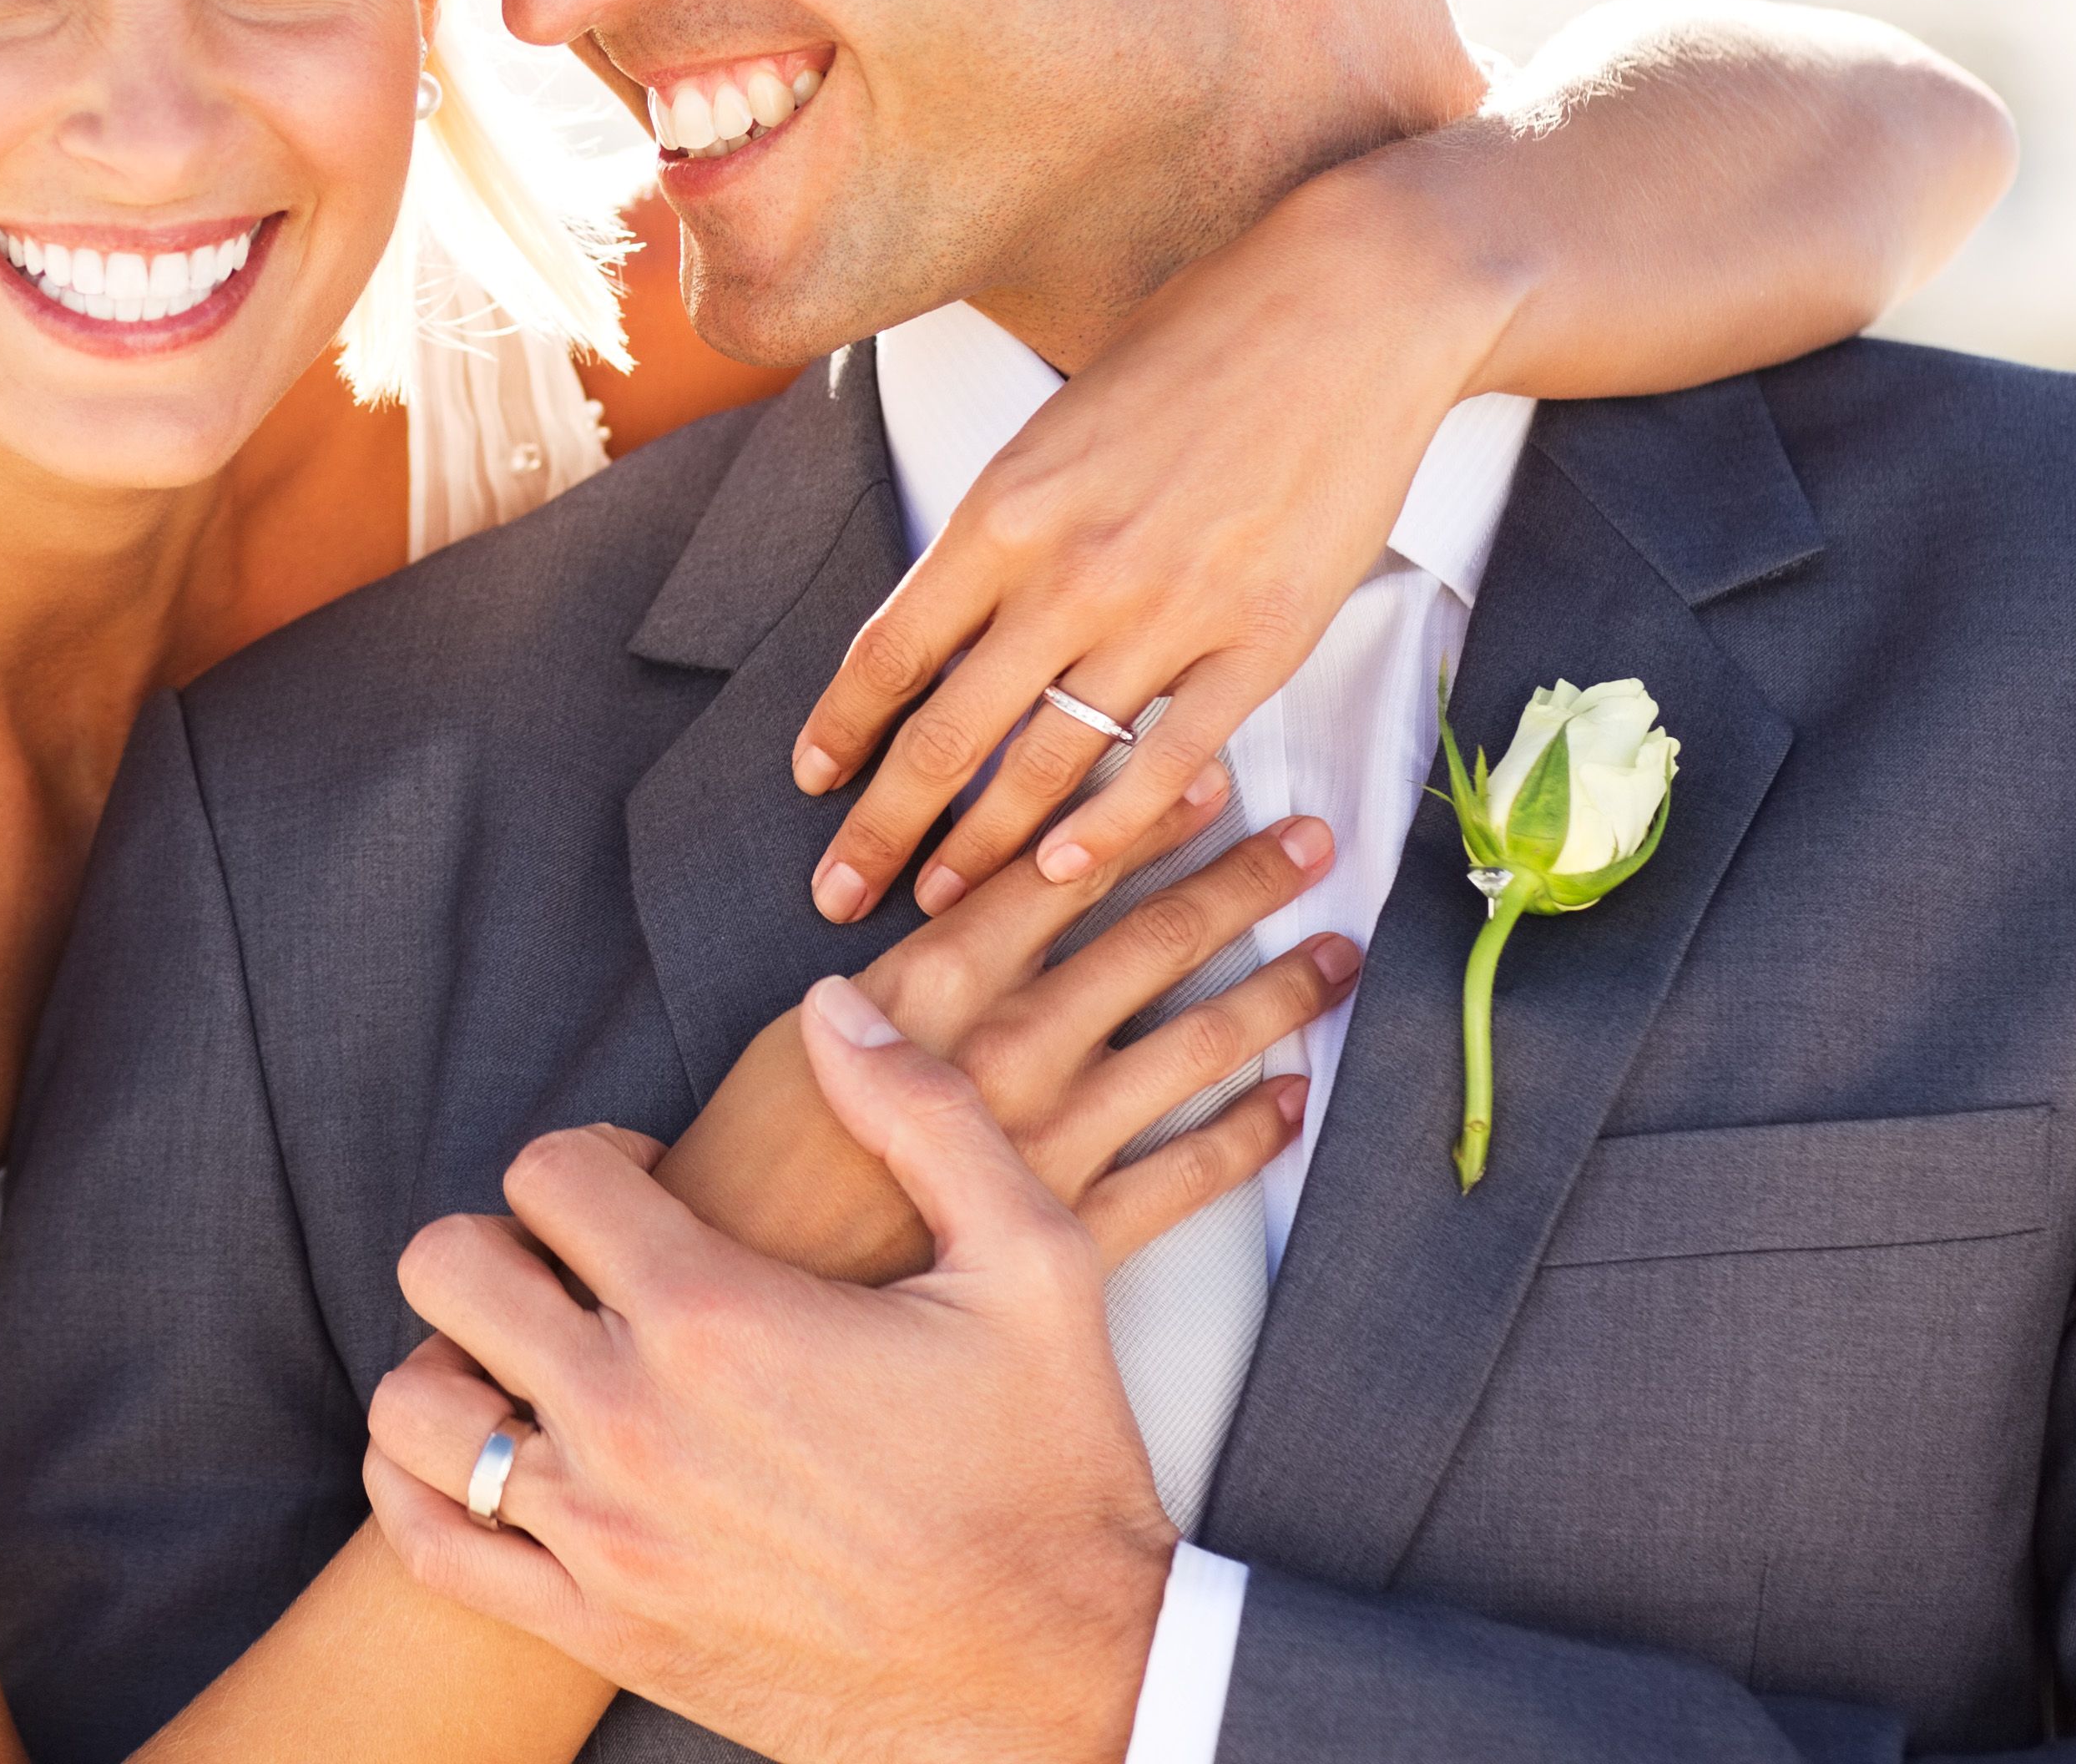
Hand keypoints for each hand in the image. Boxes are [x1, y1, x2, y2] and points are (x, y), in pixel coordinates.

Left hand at [370, 991, 1179, 1763]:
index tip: (654, 1191)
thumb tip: (832, 1006)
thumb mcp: (1031, 1260)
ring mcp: (604, 1535)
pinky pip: (428, 1541)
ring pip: (414, 1406)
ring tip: (538, 1361)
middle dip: (508, 1240)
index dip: (598, 1157)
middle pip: (449, 1266)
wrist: (1064, 1674)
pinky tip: (493, 1453)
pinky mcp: (600, 1629)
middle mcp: (633, 1422)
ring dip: (456, 1359)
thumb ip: (924, 1113)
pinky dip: (424, 1483)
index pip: (550, 1171)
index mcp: (719, 1315)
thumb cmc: (1048, 1464)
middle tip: (585, 1268)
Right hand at [665, 782, 1345, 1283]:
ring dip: (1277, 996)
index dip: (1139, 818)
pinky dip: (1247, 1137)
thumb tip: (962, 902)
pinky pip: (1187, 1180)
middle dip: (1236, 885)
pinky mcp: (1070, 1238)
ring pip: (1194, 1051)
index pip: (1059, 875)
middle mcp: (1009, 1054)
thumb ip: (894, 972)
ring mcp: (1052, 1147)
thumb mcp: (798, 1031)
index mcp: (934, 989)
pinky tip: (1293, 1103)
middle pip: (1146, 946)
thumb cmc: (748, 1165)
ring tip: (1337, 956)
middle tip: (1310, 842)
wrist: (738, 1303)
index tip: (1208, 771)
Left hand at [788, 156, 1505, 921]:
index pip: (892, 650)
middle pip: (949, 734)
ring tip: (941, 903)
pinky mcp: (1264, 642)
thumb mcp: (1060, 426)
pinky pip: (1169, 762)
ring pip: (1049, 765)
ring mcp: (1171, 612)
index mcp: (1005, 508)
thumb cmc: (1196, 347)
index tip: (812, 784)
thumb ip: (1003, 529)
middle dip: (883, 828)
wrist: (1349, 306)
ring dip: (982, 849)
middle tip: (839, 892)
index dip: (843, 731)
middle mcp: (1072, 570)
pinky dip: (1110, 829)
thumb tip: (940, 623)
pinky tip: (1062, 875)